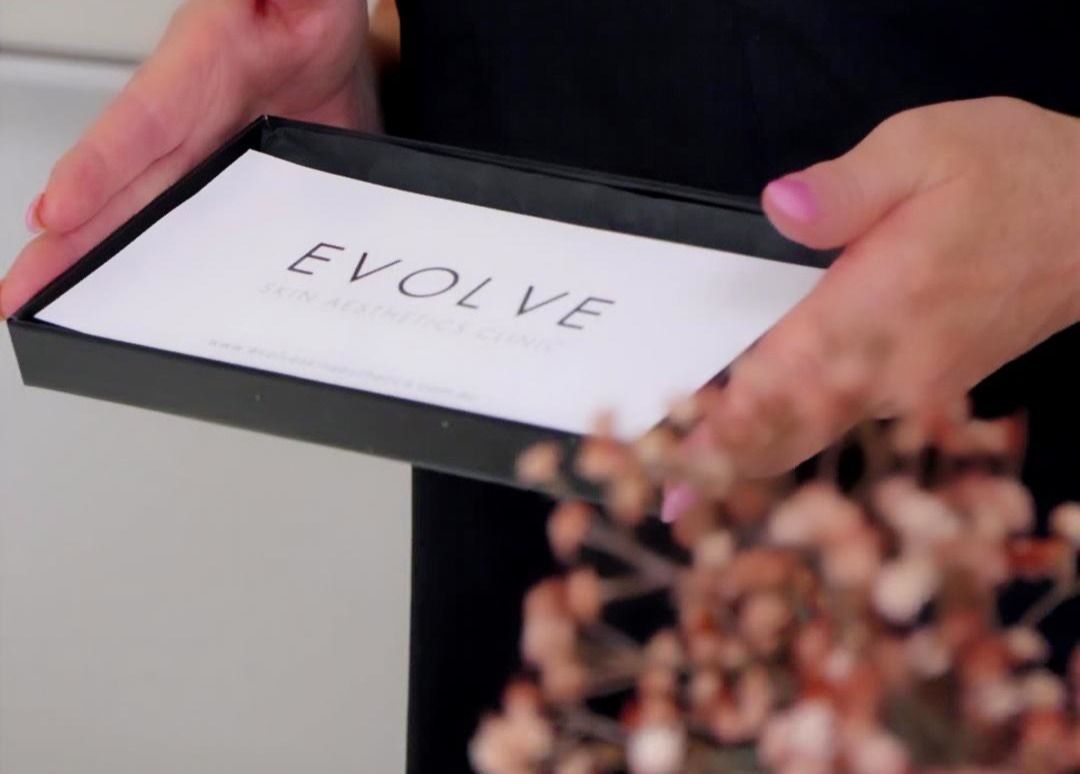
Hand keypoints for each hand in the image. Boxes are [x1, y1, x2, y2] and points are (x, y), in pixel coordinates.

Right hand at [1, 0, 377, 317]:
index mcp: (203, 63)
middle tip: (22, 292)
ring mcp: (205, 159)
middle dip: (72, 242)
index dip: (99, 166)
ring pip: (144, 218)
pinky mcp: (229, 194)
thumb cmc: (309, 13)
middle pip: (123, 187)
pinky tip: (134, 306)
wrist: (338, 49)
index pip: (146, 118)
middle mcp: (191, 118)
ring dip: (98, 265)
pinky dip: (160, 272)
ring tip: (48, 311)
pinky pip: (191, 236)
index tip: (59, 210)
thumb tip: (288, 0)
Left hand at [687, 97, 1079, 484]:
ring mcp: (914, 390)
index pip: (783, 377)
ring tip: (690, 482)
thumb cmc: (1016, 178)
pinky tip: (754, 451)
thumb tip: (780, 206)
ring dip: (752, 460)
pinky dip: (794, 443)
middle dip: (723, 466)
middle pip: (790, 431)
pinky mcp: (926, 394)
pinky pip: (846, 428)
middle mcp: (895, 365)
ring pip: (817, 438)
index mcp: (882, 303)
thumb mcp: (927, 148)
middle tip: (665, 499)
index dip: (724, 427)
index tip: (676, 468)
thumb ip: (846, 186)